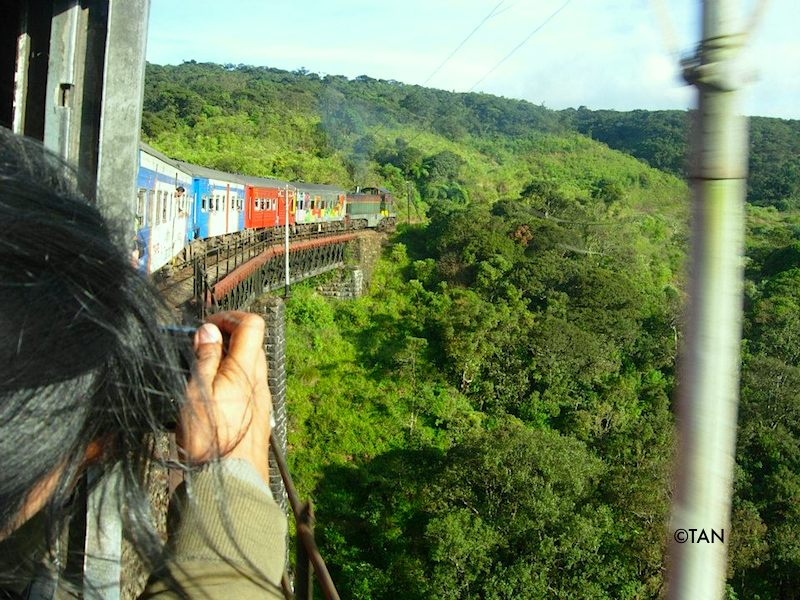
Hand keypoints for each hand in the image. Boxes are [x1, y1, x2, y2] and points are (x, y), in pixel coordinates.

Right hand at [178, 311, 270, 482]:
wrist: (228, 483)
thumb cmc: (209, 439)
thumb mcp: (197, 392)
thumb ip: (205, 358)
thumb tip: (209, 330)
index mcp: (246, 369)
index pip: (252, 324)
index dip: (229, 318)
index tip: (205, 328)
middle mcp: (260, 381)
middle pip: (251, 343)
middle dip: (225, 338)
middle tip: (197, 348)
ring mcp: (262, 399)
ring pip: (249, 366)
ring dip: (227, 360)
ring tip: (200, 373)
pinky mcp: (258, 416)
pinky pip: (248, 387)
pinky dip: (231, 380)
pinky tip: (211, 396)